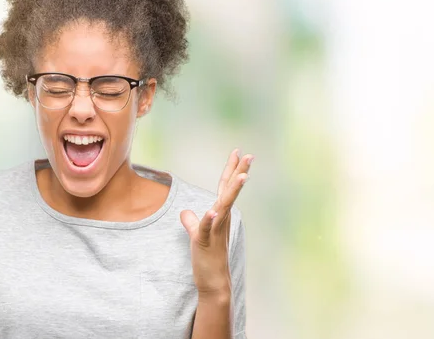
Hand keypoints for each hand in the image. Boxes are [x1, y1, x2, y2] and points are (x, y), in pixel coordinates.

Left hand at [180, 149, 252, 295]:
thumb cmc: (206, 257)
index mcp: (219, 214)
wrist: (212, 281)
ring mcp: (215, 229)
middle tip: (249, 155)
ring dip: (232, 191)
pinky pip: (208, 227)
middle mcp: (221, 218)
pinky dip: (210, 219)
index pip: (225, 187)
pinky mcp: (205, 241)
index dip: (231, 170)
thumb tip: (185, 212)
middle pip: (229, 191)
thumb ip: (191, 221)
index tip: (237, 152)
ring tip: (242, 176)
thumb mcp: (196, 234)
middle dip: (239, 172)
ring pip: (224, 206)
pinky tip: (212, 211)